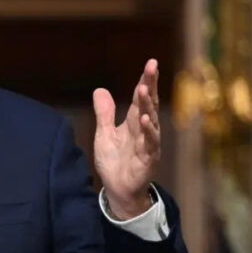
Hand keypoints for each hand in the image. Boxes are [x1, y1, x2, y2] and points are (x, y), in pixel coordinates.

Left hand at [92, 59, 160, 219]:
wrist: (117, 189)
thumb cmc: (114, 162)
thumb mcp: (104, 134)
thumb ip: (104, 113)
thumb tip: (99, 90)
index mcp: (133, 122)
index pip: (140, 97)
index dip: (145, 80)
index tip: (151, 63)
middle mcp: (143, 130)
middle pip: (148, 103)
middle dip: (150, 84)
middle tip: (152, 66)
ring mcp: (147, 144)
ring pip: (150, 120)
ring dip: (147, 105)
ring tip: (144, 89)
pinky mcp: (147, 159)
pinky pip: (150, 143)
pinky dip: (148, 132)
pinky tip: (146, 120)